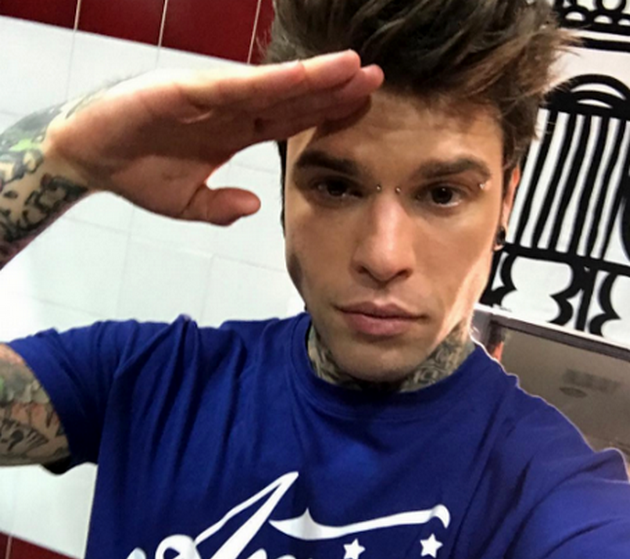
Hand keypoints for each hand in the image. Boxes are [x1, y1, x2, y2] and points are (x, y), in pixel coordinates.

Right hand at [46, 51, 383, 225]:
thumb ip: (221, 207)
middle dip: (333, 90)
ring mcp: (211, 96)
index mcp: (235, 132)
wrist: (90, 159)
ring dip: (314, 77)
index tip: (363, 108)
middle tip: (377, 80)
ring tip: (355, 68)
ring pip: (272, 86)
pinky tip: (305, 75)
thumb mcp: (189, 203)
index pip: (290, 120)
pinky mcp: (187, 90)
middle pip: (292, 98)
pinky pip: (236, 86)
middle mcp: (230, 109)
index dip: (325, 114)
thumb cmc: (138, 174)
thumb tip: (255, 207)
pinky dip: (271, 81)